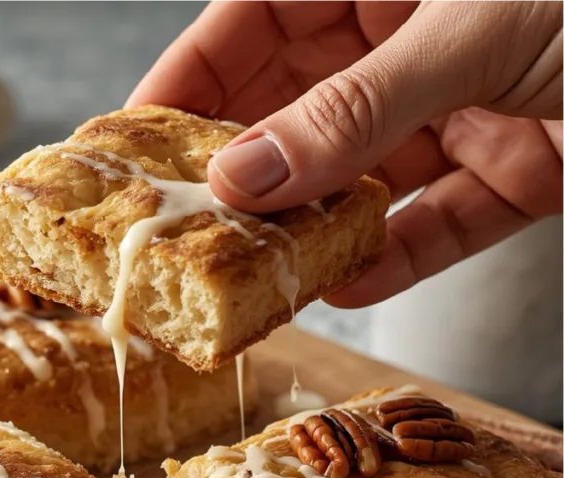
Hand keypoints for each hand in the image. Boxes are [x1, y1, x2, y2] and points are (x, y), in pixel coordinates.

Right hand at [128, 1, 562, 307]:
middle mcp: (409, 38)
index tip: (125, 151)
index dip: (181, 86)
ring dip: (310, 231)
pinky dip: (397, 258)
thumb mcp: (476, 27)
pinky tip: (348, 288)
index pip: (247, 25)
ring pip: (355, 179)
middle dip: (242, 177)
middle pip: (291, 113)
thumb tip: (243, 175)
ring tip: (254, 279)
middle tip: (185, 239)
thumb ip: (355, 108)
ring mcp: (460, 106)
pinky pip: (437, 223)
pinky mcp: (515, 170)